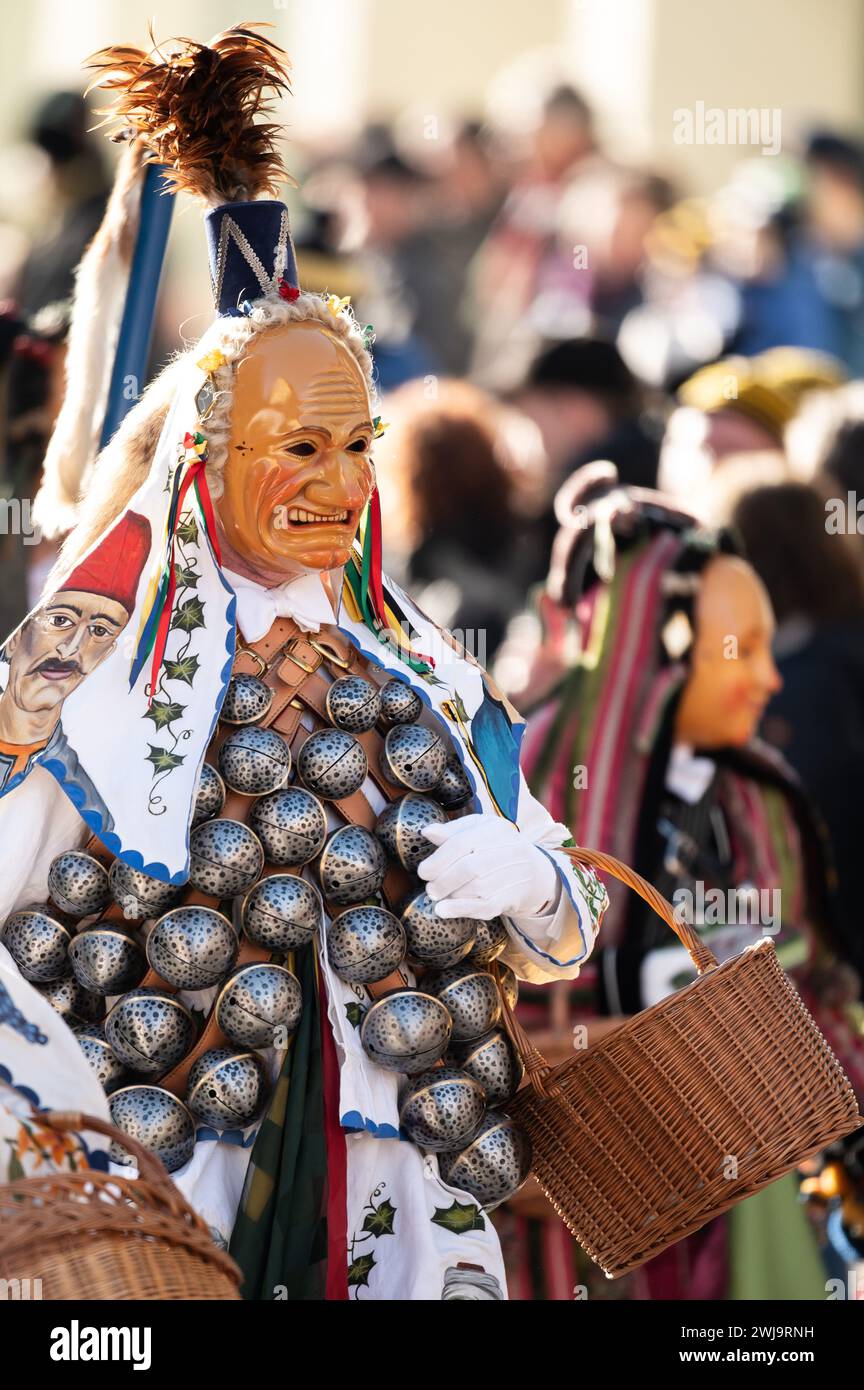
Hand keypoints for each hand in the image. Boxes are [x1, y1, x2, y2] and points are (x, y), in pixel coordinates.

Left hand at [417, 814, 558, 920]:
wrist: (536, 872)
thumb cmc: (499, 846)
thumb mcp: (479, 829)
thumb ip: (453, 831)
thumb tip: (427, 832)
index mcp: (495, 829)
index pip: (462, 843)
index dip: (438, 859)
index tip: (423, 871)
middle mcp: (508, 851)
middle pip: (469, 867)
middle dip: (442, 880)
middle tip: (430, 887)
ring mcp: (512, 876)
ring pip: (475, 888)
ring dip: (450, 894)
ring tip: (439, 895)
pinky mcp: (511, 898)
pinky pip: (484, 906)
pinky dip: (460, 909)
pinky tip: (442, 910)